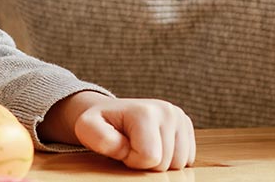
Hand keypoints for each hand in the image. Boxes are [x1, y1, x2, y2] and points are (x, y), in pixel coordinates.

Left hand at [43, 92, 194, 170]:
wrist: (110, 113)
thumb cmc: (98, 123)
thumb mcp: (87, 128)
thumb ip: (99, 138)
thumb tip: (122, 147)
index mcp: (146, 111)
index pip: (150, 157)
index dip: (132, 159)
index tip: (121, 147)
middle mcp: (168, 111)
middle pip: (166, 162)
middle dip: (145, 161)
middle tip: (131, 146)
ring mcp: (179, 117)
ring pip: (178, 163)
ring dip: (159, 161)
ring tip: (142, 146)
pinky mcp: (186, 125)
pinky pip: (187, 159)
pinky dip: (170, 158)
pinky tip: (155, 145)